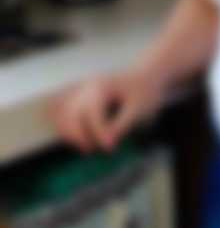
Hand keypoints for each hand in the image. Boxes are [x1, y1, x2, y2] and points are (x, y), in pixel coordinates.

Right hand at [45, 67, 165, 153]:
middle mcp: (87, 89)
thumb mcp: (139, 110)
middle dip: (82, 136)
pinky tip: (82, 142)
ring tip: (90, 148)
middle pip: (73, 114)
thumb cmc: (144, 93)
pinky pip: (65, 117)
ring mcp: (82, 94)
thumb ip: (122, 126)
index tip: (111, 147)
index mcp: (102, 87)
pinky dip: (69, 131)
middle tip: (97, 150)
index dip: (99, 132)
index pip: (92, 112)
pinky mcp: (81, 101)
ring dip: (73, 135)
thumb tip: (106, 143)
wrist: (147, 77)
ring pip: (65, 117)